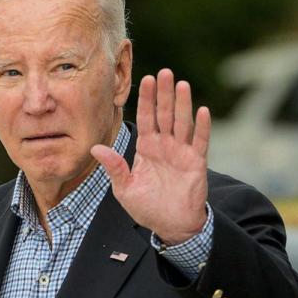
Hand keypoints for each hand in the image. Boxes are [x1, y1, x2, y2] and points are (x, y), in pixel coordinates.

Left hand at [91, 69, 210, 244]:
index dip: (146, 99)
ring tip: (181, 84)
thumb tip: (95, 149)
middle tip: (165, 72)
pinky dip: (202, 126)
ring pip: (182, 122)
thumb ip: (114, 167)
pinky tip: (202, 110)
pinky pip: (200, 141)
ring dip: (182, 104)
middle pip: (165, 114)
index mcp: (147, 148)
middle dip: (164, 93)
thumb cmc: (147, 207)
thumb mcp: (124, 188)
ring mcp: (182, 152)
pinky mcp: (196, 163)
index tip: (146, 79)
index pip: (146, 117)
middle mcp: (165, 146)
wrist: (171, 225)